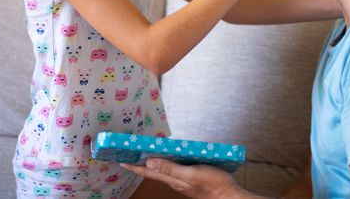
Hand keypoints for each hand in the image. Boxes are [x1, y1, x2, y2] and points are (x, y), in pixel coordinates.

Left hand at [121, 159, 249, 198]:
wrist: (227, 195)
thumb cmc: (212, 184)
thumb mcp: (191, 174)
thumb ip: (171, 168)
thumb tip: (149, 162)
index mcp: (172, 179)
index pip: (148, 172)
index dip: (134, 166)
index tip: (121, 160)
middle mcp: (174, 180)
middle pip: (153, 172)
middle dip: (140, 164)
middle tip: (128, 156)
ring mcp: (182, 181)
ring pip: (163, 171)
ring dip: (152, 163)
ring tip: (144, 155)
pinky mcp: (191, 178)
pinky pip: (173, 170)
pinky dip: (166, 163)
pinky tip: (169, 158)